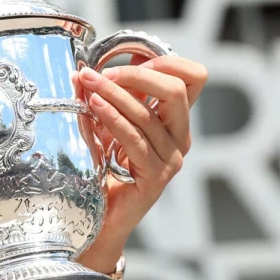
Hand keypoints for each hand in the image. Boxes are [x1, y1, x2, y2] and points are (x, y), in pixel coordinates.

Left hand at [74, 56, 208, 273]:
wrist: (99, 218)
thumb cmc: (103, 169)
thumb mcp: (108, 125)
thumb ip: (109, 98)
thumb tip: (89, 67)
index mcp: (175, 120)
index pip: (193, 78)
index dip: (166, 62)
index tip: (129, 61)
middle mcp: (180, 138)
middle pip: (175, 91)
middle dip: (135, 75)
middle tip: (99, 73)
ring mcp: (171, 159)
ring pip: (148, 115)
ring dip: (113, 94)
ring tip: (87, 83)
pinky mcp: (155, 177)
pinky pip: (135, 139)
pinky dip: (112, 118)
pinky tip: (93, 107)